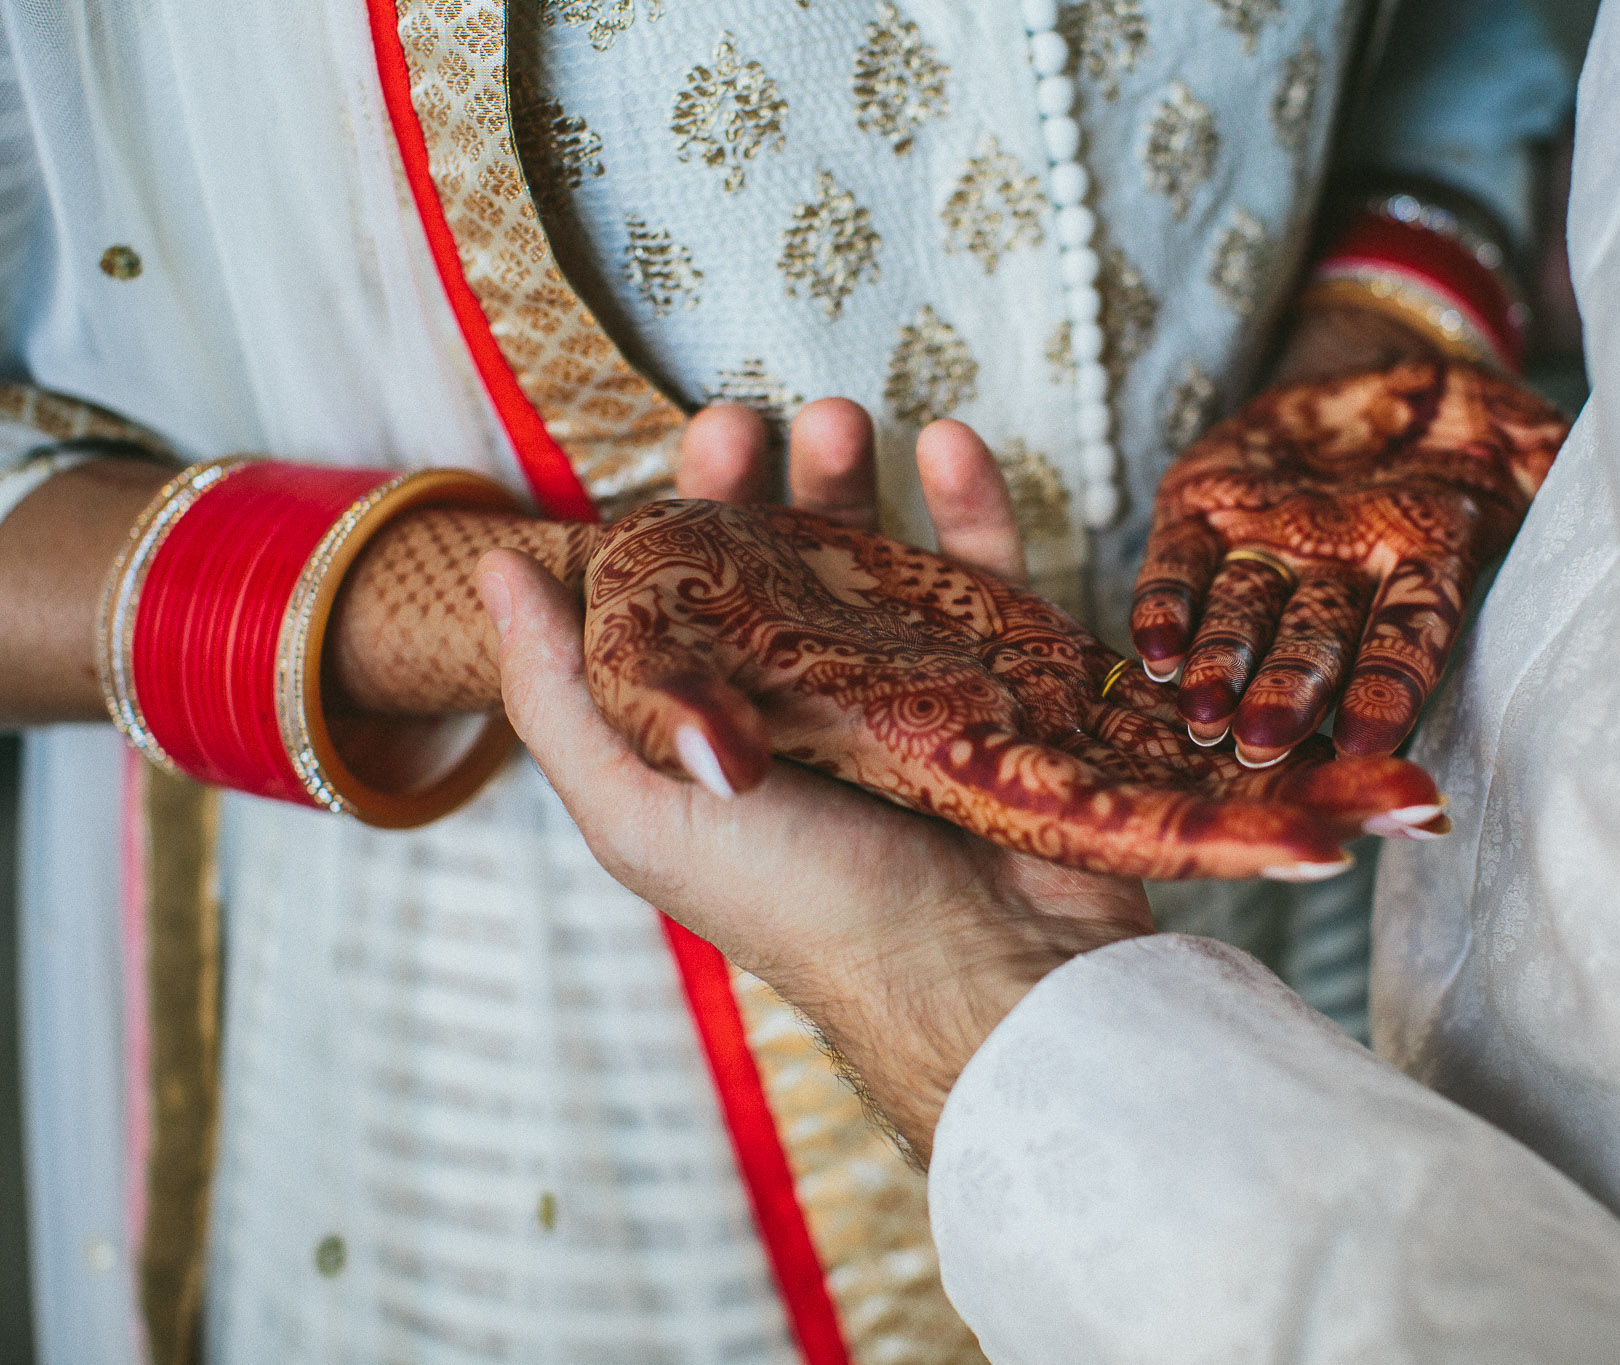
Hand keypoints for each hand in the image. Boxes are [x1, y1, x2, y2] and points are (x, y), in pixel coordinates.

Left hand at [572, 496, 1447, 881]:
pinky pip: (991, 578)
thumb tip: (498, 568)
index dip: (677, 518)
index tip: (687, 452)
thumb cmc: (798, 904)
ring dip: (855, 476)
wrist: (974, 971)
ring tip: (843, 416)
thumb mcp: (639, 809)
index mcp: (719, 734)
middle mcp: (810, 708)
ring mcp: (912, 692)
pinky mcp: (1006, 684)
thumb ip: (560, 697)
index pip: (686, 602)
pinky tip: (951, 441)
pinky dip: (974, 505)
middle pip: (779, 564)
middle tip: (754, 421)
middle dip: (763, 481)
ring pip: (878, 556)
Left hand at [1131, 359, 1565, 764]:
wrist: (1372, 381)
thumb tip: (1591, 477)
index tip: (1368, 740)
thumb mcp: (1525, 432)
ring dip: (1222, 669)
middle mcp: (1338, 575)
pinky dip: (1163, 609)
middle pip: (1315, 645)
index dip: (1389, 688)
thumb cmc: (1464, 418)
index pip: (1408, 637)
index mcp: (1420, 567)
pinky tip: (1153, 653)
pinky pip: (1176, 567)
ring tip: (1203, 713)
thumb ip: (1552, 464)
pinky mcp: (1200, 511)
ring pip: (1242, 619)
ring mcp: (1266, 548)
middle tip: (1265, 745)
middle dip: (1291, 695)